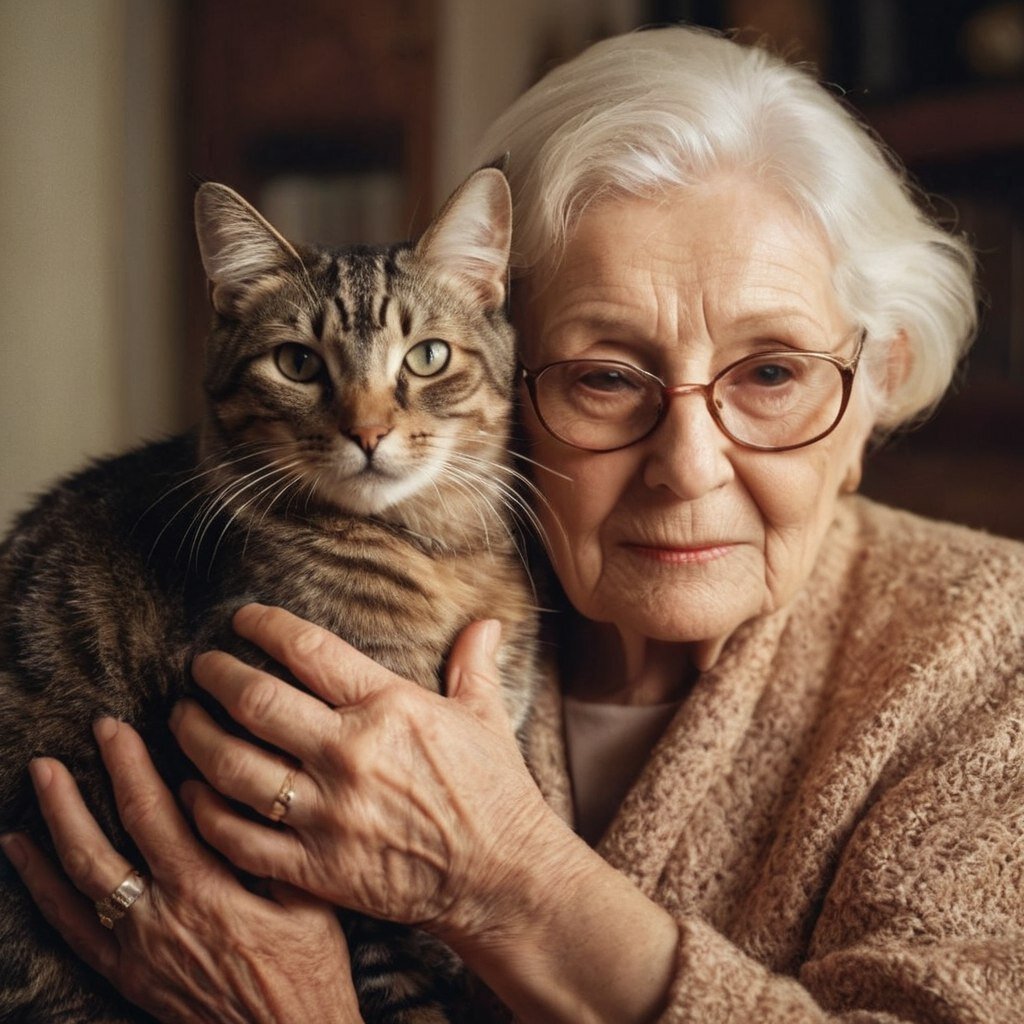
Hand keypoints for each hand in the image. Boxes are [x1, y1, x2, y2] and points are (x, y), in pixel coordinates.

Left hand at [1, 718, 361, 1023]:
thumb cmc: (308, 968)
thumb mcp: (307, 900)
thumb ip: (261, 848)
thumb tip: (220, 795)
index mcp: (206, 892)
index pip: (154, 816)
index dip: (129, 767)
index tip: (114, 728)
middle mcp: (161, 918)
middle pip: (103, 844)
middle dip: (76, 793)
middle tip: (58, 752)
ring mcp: (137, 950)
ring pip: (79, 882)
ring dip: (53, 829)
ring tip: (38, 785)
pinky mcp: (128, 975)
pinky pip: (72, 930)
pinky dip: (43, 890)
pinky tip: (22, 856)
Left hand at [176, 604, 566, 942]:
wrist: (501, 875)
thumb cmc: (493, 790)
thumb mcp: (486, 716)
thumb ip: (474, 665)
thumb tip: (487, 622)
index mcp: (389, 707)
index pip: (308, 650)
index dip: (264, 625)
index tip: (243, 620)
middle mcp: (350, 753)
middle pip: (255, 701)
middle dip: (215, 676)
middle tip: (200, 666)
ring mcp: (328, 813)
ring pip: (232, 767)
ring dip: (195, 737)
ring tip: (184, 719)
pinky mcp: (316, 866)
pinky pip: (238, 836)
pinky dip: (205, 810)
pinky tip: (193, 791)